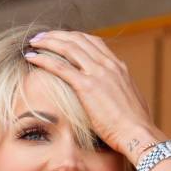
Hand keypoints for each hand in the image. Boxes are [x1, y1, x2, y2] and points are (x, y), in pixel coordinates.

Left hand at [25, 30, 158, 160]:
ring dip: (48, 42)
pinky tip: (32, 57)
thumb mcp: (130, 103)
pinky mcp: (87, 87)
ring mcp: (98, 74)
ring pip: (68, 48)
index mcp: (118, 68)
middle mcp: (108, 65)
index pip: (93, 42)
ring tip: (33, 42)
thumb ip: (119, 94)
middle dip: (57, 36)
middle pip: (78, 39)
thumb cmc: (135, 127)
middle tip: (42, 38)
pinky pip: (60, 67)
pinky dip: (44, 59)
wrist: (138, 135)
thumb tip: (115, 98)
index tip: (61, 40)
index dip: (74, 38)